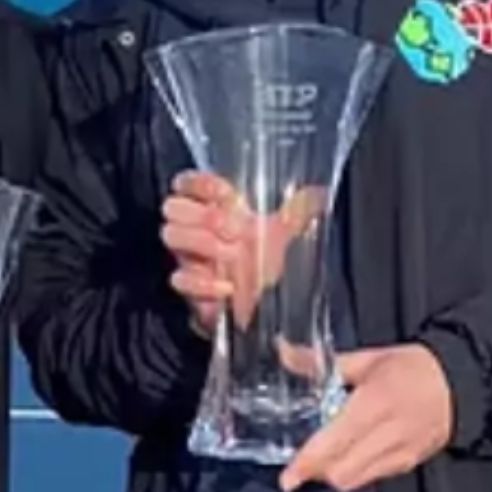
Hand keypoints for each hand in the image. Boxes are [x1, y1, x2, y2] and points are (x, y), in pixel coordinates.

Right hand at [160, 171, 324, 336]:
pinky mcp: (188, 287)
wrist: (261, 308)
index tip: (227, 195)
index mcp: (215, 209)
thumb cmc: (266, 263)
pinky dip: (203, 282)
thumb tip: (321, 192)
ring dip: (200, 242)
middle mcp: (195, 228)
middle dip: (200, 214)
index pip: (189, 183)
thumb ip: (296, 212)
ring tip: (231, 253)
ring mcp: (188, 257)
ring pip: (170, 235)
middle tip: (230, 227)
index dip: (200, 184)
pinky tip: (228, 287)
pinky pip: (179, 278)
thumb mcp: (283, 235)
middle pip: (173, 207)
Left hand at [278, 343, 453, 491]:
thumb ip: (320, 363)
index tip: (288, 477)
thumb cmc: (413, 368)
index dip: (307, 464)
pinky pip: (372, 477)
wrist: (460, 383)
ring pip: (355, 481)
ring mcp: (400, 453)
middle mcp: (387, 434)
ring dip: (334, 473)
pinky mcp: (407, 464)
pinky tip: (351, 454)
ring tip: (326, 456)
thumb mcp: (366, 359)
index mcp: (373, 404)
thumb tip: (285, 353)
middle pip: (340, 472)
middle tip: (304, 459)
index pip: (333, 443)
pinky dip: (354, 471)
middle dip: (316, 471)